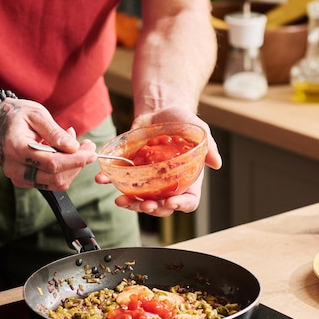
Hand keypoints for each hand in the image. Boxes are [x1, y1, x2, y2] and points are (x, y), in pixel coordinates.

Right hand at [0, 98, 96, 189]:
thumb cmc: (18, 115)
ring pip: (55, 183)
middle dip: (77, 164)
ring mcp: (18, 177)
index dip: (75, 160)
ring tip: (76, 146)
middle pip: (55, 177)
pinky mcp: (24, 181)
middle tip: (88, 146)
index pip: (51, 163)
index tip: (92, 152)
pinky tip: (64, 152)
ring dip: (72, 167)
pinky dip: (64, 169)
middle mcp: (14, 167)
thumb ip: (55, 132)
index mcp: (16, 148)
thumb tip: (73, 148)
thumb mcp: (37, 114)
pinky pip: (51, 183)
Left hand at [95, 105, 220, 215]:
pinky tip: (102, 179)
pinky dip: (110, 181)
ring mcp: (148, 180)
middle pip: (162, 206)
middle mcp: (167, 185)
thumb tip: (216, 163)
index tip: (171, 202)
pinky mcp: (132, 170)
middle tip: (146, 205)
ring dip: (130, 204)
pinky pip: (121, 181)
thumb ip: (209, 148)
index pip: (188, 202)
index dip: (180, 206)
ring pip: (140, 200)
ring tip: (121, 201)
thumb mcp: (200, 132)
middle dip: (153, 209)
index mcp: (188, 181)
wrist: (161, 110)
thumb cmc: (184, 122)